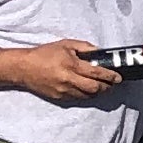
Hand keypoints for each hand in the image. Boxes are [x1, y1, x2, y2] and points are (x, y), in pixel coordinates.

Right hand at [3, 39, 117, 104]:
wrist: (23, 68)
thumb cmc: (44, 54)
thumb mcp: (65, 44)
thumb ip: (84, 47)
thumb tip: (99, 52)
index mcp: (71, 65)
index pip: (96, 73)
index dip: (110, 76)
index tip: (118, 78)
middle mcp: (68, 80)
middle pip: (95, 88)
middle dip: (106, 87)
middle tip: (112, 83)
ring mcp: (63, 91)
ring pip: (87, 96)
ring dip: (97, 92)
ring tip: (102, 87)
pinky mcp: (59, 98)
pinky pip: (77, 98)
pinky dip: (86, 94)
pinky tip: (88, 89)